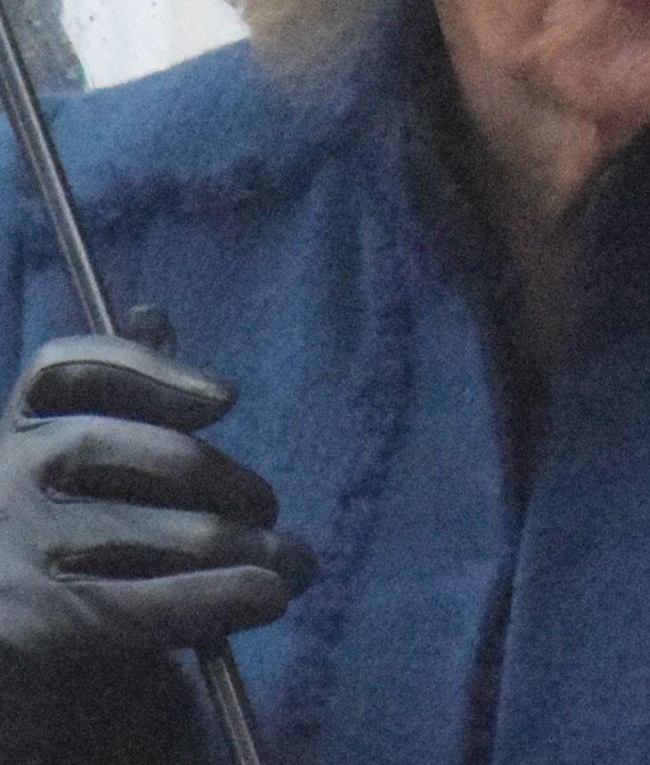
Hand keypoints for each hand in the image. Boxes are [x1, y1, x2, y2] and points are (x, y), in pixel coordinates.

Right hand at [0, 333, 315, 661]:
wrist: (25, 661)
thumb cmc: (77, 546)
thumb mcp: (92, 468)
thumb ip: (124, 396)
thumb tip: (151, 316)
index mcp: (22, 428)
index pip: (64, 369)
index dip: (149, 370)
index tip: (228, 398)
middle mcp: (4, 479)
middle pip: (111, 448)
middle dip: (212, 475)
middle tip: (270, 508)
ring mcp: (13, 553)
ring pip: (138, 529)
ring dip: (234, 544)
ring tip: (292, 563)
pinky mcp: (33, 628)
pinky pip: (139, 604)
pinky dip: (215, 597)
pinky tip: (267, 596)